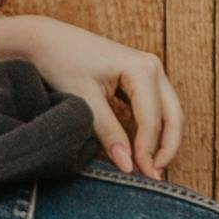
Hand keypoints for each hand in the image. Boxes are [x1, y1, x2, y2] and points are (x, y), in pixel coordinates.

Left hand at [0, 14, 184, 181]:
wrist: (45, 40)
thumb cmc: (61, 62)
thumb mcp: (84, 101)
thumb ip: (109, 133)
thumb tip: (128, 165)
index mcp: (142, 69)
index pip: (153, 121)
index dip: (148, 152)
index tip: (140, 176)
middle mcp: (152, 66)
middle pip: (173, 117)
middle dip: (166, 149)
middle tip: (153, 178)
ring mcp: (149, 69)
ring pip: (170, 113)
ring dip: (164, 141)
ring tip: (150, 167)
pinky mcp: (140, 76)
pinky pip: (158, 107)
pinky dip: (155, 129)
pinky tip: (143, 149)